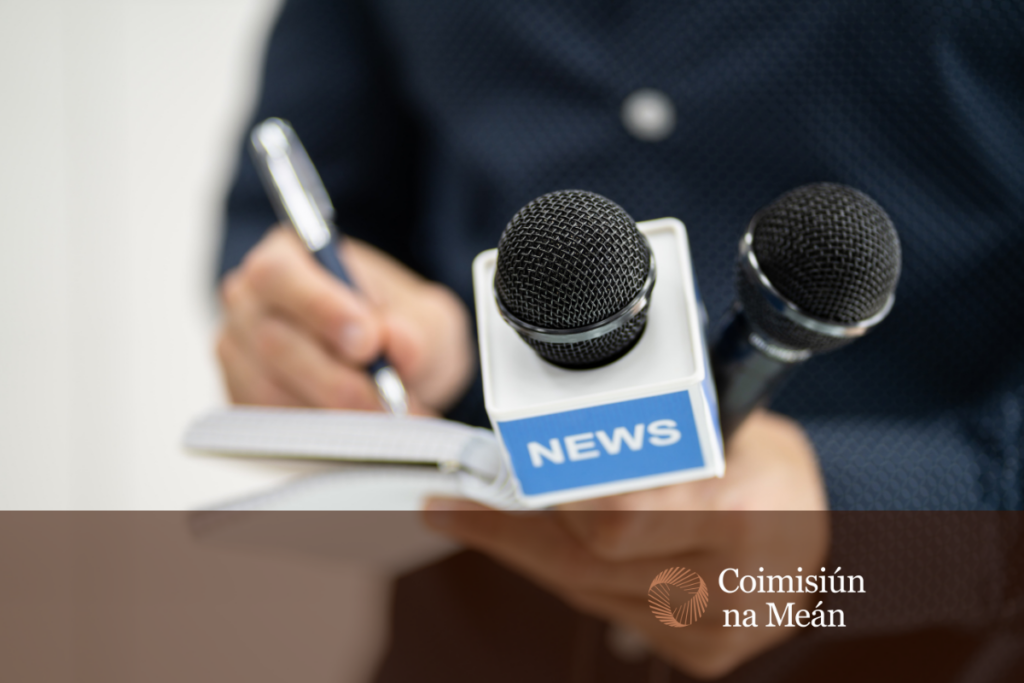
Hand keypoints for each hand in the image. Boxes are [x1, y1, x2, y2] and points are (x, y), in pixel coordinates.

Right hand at [217, 226, 474, 414]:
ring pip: (271, 391)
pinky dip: (321, 436)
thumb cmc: (397, 325)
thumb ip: (416, 328)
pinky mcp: (243, 401)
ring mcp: (239, 355)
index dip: (320, 308)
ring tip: (391, 422)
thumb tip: (397, 344)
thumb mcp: (425, 318)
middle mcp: (249, 303)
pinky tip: (363, 436)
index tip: (366, 342)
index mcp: (285, 258)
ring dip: (336, 414)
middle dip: (338, 378)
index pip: (279, 275)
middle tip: (390, 401)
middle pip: (273, 342)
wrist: (389, 363)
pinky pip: (272, 426)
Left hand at [424, 410, 828, 678]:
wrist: (825, 532)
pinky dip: (577, 578)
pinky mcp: (704, 655)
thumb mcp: (721, 417)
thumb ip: (648, 426)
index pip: (616, 515)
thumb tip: (548, 419)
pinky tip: (565, 549)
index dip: (535, 501)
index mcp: (746, 510)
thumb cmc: (764, 463)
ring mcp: (715, 629)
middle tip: (454, 502)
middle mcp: (729, 583)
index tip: (465, 489)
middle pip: (585, 560)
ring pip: (587, 589)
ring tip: (504, 513)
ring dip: (539, 549)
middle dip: (510, 527)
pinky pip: (609, 613)